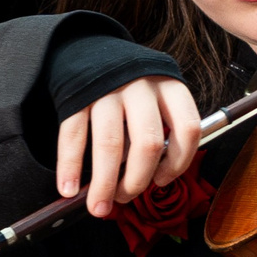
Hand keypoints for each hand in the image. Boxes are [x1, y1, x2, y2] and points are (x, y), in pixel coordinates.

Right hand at [56, 74, 201, 219]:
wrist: (90, 50)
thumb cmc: (130, 87)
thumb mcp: (156, 97)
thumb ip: (159, 130)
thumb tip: (149, 180)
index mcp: (169, 87)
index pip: (187, 129)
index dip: (178, 163)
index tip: (161, 182)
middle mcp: (141, 87)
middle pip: (147, 143)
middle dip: (136, 181)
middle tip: (125, 198)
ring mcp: (107, 90)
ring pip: (110, 144)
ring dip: (104, 183)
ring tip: (99, 206)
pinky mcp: (77, 96)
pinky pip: (73, 136)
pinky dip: (70, 167)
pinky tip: (69, 189)